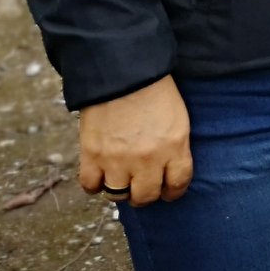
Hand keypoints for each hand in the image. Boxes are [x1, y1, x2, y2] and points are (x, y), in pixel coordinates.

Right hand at [79, 76, 191, 205]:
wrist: (124, 73)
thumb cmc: (156, 92)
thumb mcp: (178, 120)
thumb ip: (175, 148)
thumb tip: (169, 173)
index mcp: (175, 147)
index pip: (178, 184)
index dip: (173, 191)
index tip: (168, 190)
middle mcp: (148, 159)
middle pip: (146, 196)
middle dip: (146, 194)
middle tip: (142, 187)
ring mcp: (118, 159)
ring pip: (118, 196)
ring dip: (120, 190)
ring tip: (121, 180)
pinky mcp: (92, 155)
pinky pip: (91, 186)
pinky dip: (95, 184)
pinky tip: (100, 176)